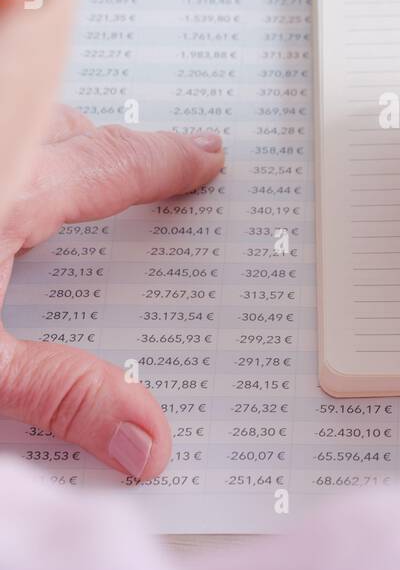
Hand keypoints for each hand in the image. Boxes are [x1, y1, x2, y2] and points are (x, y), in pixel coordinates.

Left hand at [0, 107, 223, 478]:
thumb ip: (57, 394)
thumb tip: (147, 441)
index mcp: (10, 190)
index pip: (113, 162)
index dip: (168, 161)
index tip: (207, 157)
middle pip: (71, 132)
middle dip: (122, 146)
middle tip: (164, 157)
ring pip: (26, 128)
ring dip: (63, 145)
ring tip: (84, 166)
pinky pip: (2, 139)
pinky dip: (20, 153)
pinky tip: (14, 191)